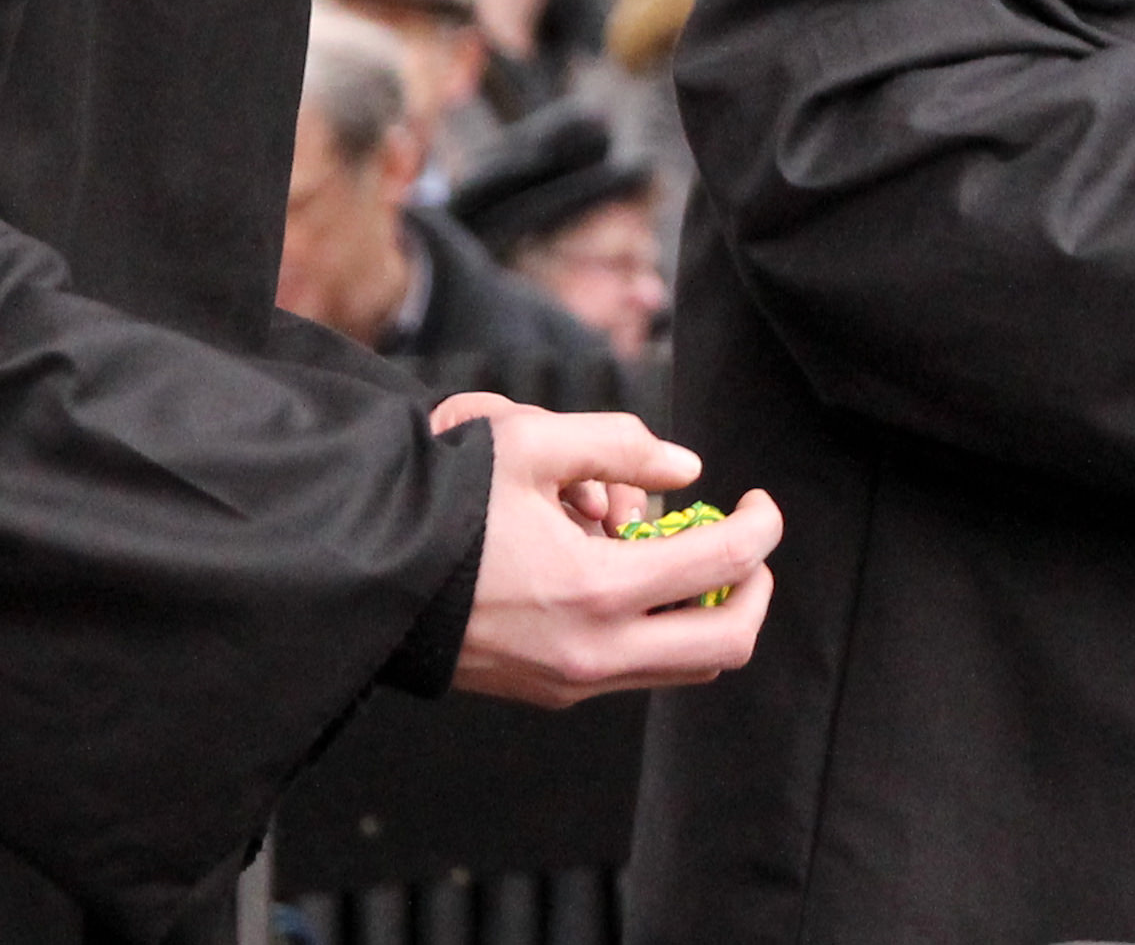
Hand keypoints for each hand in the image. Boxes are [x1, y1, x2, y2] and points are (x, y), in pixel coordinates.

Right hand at [426, 394, 779, 705]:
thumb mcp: (529, 441)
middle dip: (756, 587)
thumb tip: (687, 471)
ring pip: (687, 665)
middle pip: (728, 642)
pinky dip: (659, 627)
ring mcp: (575, 682)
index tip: (760, 501)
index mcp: (598, 590)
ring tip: (681, 554)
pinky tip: (627, 576)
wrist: (372, 579)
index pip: (726, 564)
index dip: (762, 525)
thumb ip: (620, 444)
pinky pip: (638, 670)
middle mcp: (596, 652)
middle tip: (745, 543)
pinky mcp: (554, 692)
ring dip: (707, 610)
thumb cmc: (447, 504)